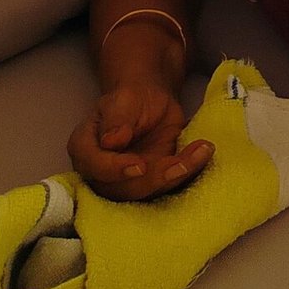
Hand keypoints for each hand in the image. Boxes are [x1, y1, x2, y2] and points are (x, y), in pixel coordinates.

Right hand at [67, 82, 213, 202]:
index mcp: (85, 149)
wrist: (150, 100)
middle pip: (121, 188)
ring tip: (200, 152)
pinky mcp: (151, 182)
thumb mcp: (122, 100)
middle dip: (153, 179)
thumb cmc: (130, 98)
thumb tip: (111, 142)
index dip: (115, 170)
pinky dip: (188, 169)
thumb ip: (116, 120)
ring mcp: (126, 181)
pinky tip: (203, 152)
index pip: (94, 166)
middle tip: (180, 165)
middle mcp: (101, 172)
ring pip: (148, 190)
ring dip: (176, 175)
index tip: (139, 165)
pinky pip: (168, 183)